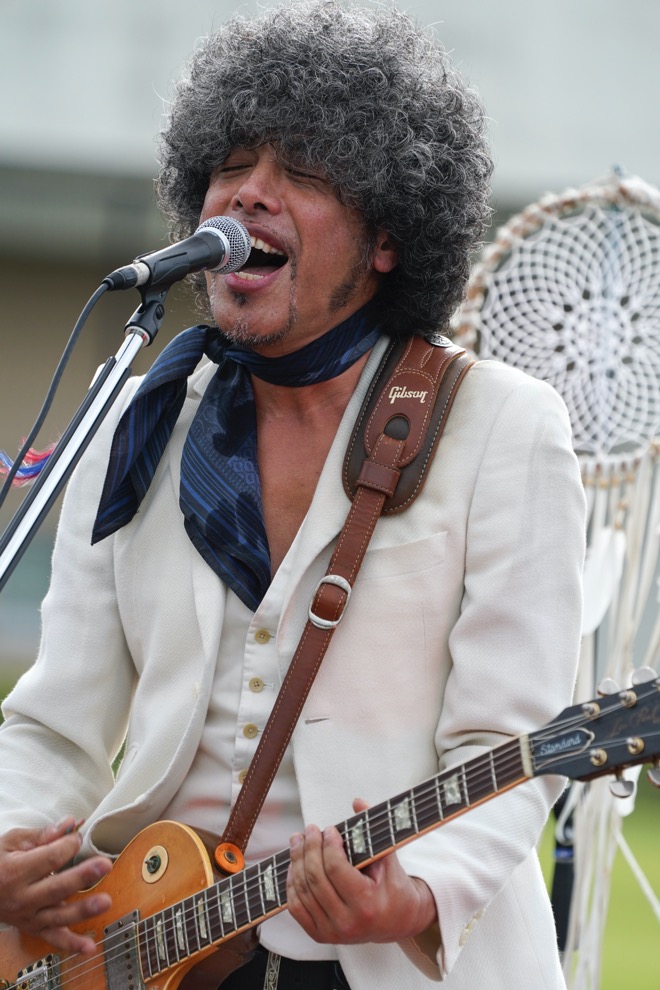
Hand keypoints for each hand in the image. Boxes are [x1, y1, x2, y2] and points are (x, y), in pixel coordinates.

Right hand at [0, 817, 112, 954]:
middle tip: (104, 865)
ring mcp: (28, 917)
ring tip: (105, 902)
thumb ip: (42, 834)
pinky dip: (71, 944)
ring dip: (83, 910)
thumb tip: (69, 824)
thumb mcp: (12, 842)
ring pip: (58, 915)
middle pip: (57, 887)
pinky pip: (53, 938)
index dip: (69, 845)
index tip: (78, 836)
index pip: (50, 858)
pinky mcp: (34, 928)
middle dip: (83, 876)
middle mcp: (22, 898)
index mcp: (16, 872)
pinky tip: (89, 947)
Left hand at [286, 799, 436, 944]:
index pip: (336, 869)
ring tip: (298, 841)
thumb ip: (372, 830)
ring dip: (297, 861)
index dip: (328, 845)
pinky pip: (296, 907)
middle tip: (310, 829)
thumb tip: (357, 801)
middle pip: (316, 879)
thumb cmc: (394, 886)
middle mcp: (347, 923)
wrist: (398, 922)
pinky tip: (295, 865)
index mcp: (367, 905)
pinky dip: (292, 883)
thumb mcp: (389, 858)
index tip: (329, 829)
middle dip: (309, 848)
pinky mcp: (320, 935)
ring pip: (303, 891)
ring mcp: (331, 932)